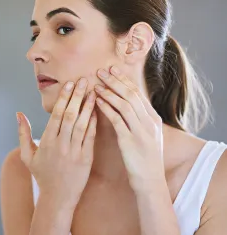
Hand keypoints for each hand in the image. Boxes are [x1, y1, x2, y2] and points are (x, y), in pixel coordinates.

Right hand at [17, 79, 96, 208]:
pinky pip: (91, 137)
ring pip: (82, 124)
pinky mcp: (86, 159)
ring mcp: (74, 152)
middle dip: (77, 96)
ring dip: (88, 106)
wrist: (58, 198)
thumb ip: (23, 133)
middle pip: (70, 115)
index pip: (57, 114)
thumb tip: (19, 114)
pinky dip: (94, 123)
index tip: (69, 84)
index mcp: (47, 142)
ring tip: (94, 91)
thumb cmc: (42, 175)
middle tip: (84, 80)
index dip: (64, 98)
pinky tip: (97, 111)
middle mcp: (61, 145)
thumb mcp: (27, 155)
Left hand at [95, 66, 164, 192]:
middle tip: (101, 70)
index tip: (112, 69)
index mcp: (153, 118)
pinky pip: (117, 120)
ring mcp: (140, 131)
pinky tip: (97, 101)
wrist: (150, 180)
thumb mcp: (147, 135)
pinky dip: (107, 108)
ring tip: (96, 84)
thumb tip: (127, 103)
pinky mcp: (130, 140)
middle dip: (115, 81)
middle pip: (131, 95)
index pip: (137, 93)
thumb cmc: (145, 158)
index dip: (123, 79)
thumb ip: (139, 119)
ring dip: (109, 92)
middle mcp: (149, 122)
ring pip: (124, 104)